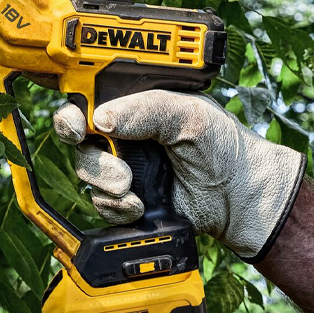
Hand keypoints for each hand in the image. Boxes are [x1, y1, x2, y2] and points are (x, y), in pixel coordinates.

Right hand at [53, 91, 305, 262]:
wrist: (241, 198)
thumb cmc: (223, 147)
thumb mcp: (189, 114)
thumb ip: (146, 110)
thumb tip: (102, 119)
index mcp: (134, 108)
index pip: (88, 104)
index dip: (73, 115)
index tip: (76, 127)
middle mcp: (124, 136)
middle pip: (79, 143)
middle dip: (92, 157)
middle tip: (120, 170)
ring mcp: (124, 169)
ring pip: (88, 175)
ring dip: (106, 183)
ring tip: (133, 187)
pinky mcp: (126, 201)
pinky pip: (102, 205)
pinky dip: (116, 208)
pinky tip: (140, 206)